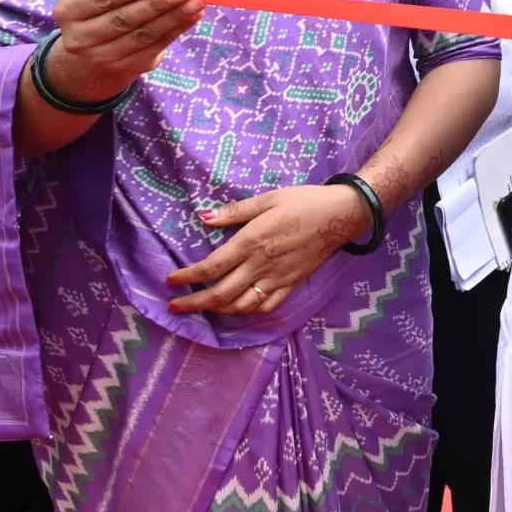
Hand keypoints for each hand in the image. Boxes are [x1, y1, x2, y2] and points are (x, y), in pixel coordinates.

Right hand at [44, 0, 205, 106]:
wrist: (90, 55)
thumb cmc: (100, 11)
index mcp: (68, 11)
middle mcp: (80, 38)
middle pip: (122, 20)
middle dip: (155, 5)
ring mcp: (103, 58)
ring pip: (142, 36)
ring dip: (173, 18)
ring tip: (195, 3)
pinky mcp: (126, 68)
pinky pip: (155, 47)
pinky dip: (177, 30)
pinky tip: (193, 16)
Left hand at [166, 184, 369, 315]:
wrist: (341, 215)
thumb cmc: (303, 202)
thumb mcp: (267, 199)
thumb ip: (234, 211)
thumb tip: (203, 217)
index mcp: (251, 242)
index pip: (211, 267)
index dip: (187, 277)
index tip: (170, 281)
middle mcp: (261, 265)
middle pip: (221, 294)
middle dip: (194, 303)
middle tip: (175, 306)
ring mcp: (278, 278)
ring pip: (241, 306)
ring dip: (218, 310)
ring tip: (203, 307)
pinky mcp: (292, 284)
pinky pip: (266, 307)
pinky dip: (248, 312)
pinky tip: (238, 308)